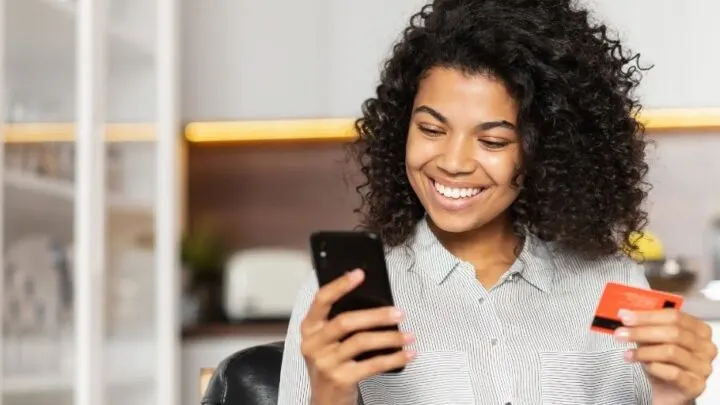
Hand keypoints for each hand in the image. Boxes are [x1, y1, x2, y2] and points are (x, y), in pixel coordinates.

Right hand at [300, 269, 415, 404]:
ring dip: (390, 338)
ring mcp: (326, 363)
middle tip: (399, 313)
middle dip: (376, 315)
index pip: (321, 300)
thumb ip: (339, 322)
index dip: (340, 285)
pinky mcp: (341, 379)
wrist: (325, 402)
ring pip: (361, 342)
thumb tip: (373, 303)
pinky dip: (394, 358)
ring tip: (408, 336)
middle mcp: (313, 344)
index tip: (360, 274)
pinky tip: (406, 354)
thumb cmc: (331, 365)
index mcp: (309, 328)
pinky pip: (373, 364)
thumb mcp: (327, 342)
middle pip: (346, 321)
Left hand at [614, 309, 717, 404]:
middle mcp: (705, 347)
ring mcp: (703, 367)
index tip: (625, 317)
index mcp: (699, 329)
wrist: (667, 390)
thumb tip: (625, 314)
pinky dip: (653, 368)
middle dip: (641, 332)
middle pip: (673, 333)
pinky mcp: (696, 385)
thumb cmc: (662, 362)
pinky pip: (673, 373)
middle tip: (620, 334)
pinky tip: (643, 366)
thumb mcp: (653, 340)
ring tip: (628, 354)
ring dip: (644, 351)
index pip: (674, 316)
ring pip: (671, 352)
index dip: (647, 316)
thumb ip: (644, 326)